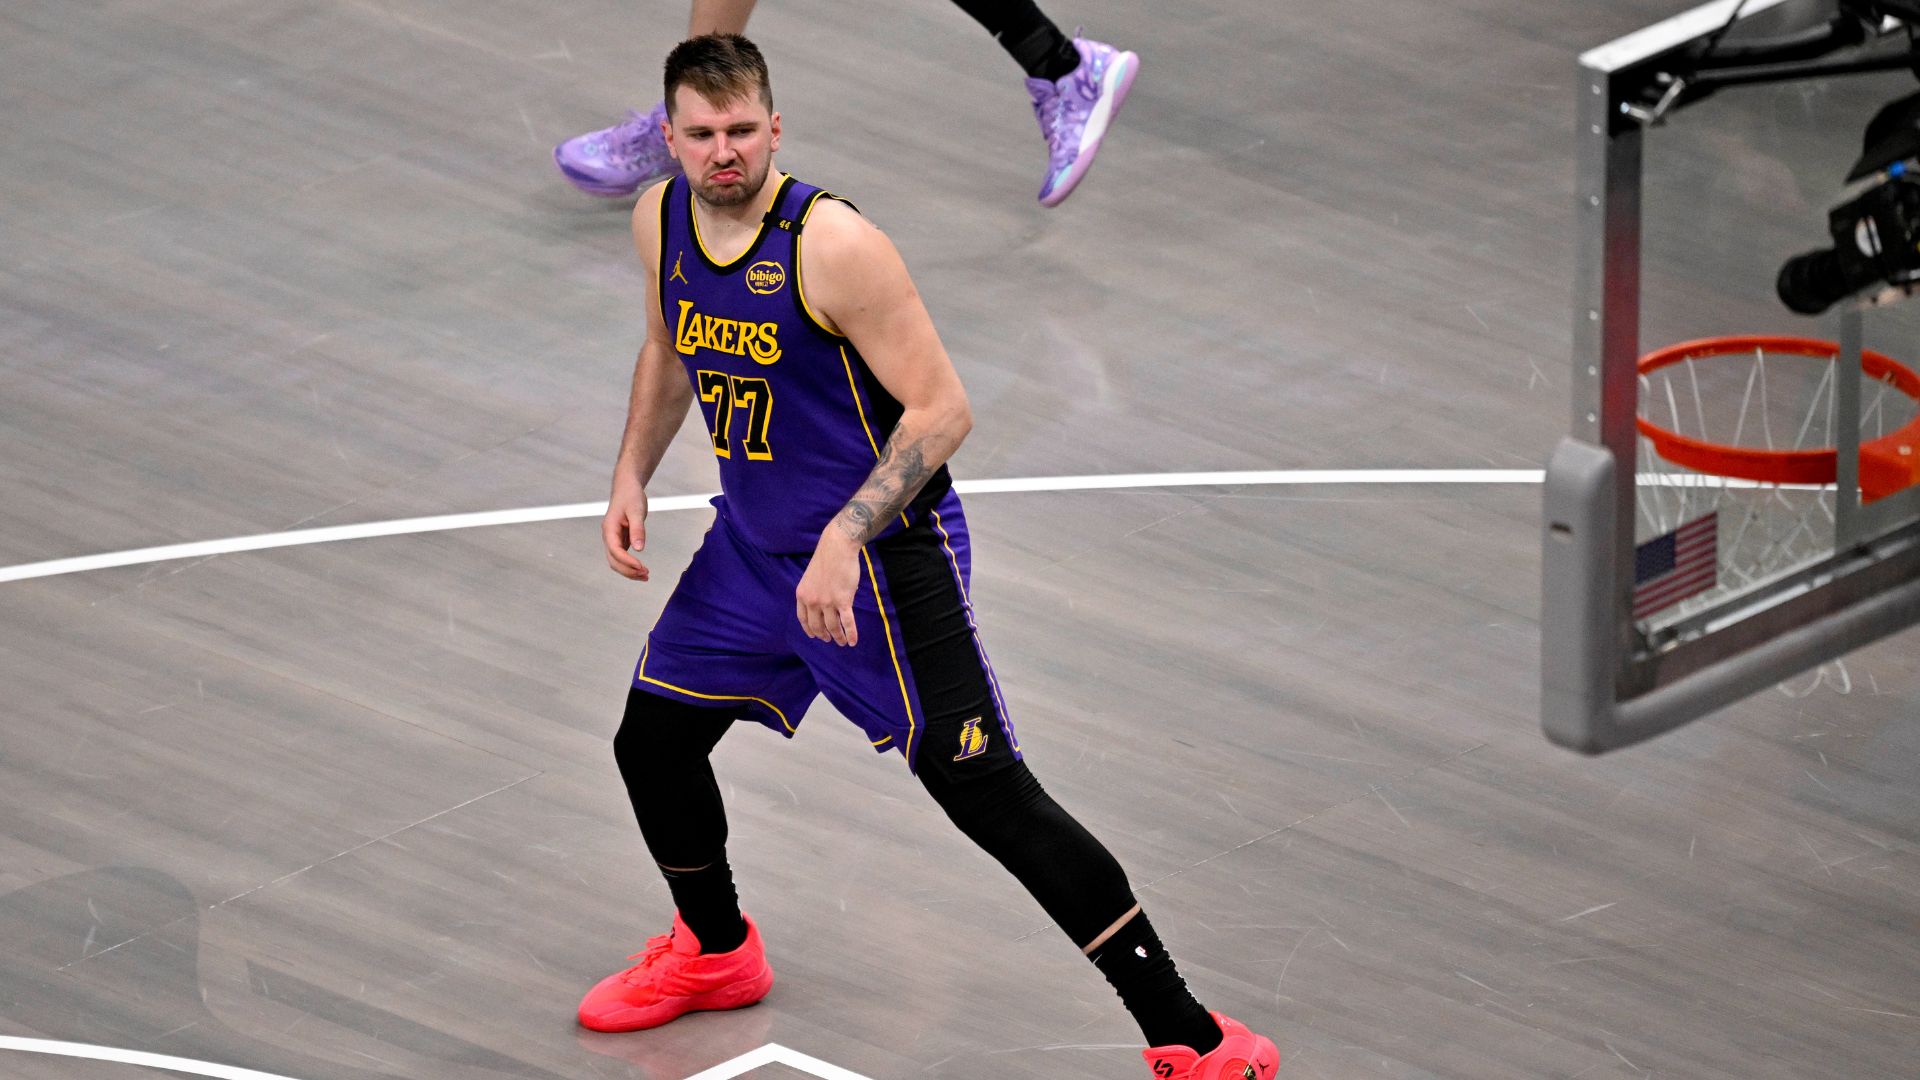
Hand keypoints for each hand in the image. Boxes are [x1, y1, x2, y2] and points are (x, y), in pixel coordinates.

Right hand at [603, 478, 650, 580]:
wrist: (627, 488)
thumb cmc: (631, 496)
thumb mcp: (636, 511)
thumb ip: (638, 529)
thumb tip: (639, 549)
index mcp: (609, 529)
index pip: (615, 551)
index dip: (627, 561)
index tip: (641, 567)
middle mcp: (608, 536)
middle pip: (614, 561)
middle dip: (628, 570)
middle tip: (646, 575)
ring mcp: (613, 539)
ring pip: (616, 562)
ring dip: (629, 571)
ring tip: (645, 576)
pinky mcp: (620, 540)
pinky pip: (622, 557)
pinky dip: (630, 565)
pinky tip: (641, 569)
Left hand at [795, 531, 860, 645]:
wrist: (837, 547)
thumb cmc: (827, 559)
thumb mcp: (812, 578)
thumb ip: (814, 593)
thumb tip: (823, 606)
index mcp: (802, 595)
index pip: (803, 619)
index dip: (810, 630)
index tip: (815, 636)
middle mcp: (812, 601)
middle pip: (817, 626)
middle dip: (824, 635)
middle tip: (829, 640)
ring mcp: (827, 602)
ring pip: (832, 627)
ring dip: (838, 637)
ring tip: (842, 642)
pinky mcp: (843, 601)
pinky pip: (847, 622)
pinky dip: (851, 634)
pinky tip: (853, 642)